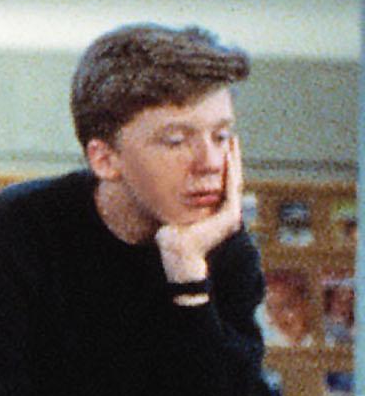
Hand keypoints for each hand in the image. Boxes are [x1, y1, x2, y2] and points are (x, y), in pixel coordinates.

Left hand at [154, 135, 242, 278]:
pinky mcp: (229, 216)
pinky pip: (231, 188)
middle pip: (232, 178)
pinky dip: (230, 171)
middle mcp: (227, 212)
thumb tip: (160, 190)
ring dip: (233, 161)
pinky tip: (228, 156)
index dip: (221, 164)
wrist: (177, 255)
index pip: (221, 182)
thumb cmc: (170, 240)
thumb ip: (175, 203)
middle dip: (231, 158)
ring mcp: (230, 214)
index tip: (218, 147)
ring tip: (231, 142)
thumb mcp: (174, 214)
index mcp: (215, 212)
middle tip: (230, 139)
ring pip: (235, 180)